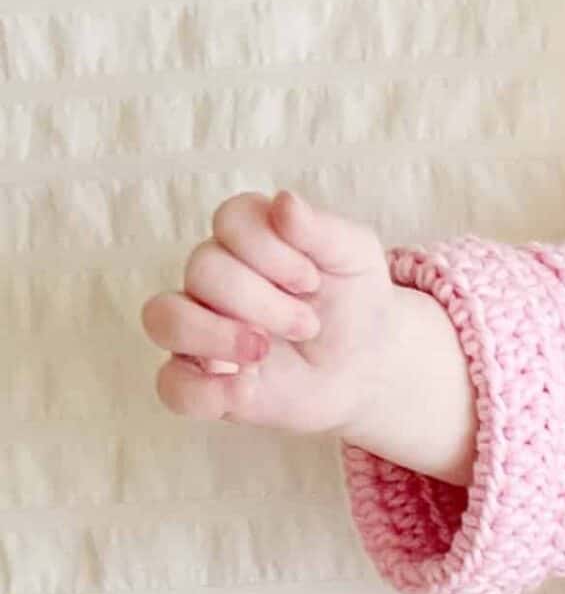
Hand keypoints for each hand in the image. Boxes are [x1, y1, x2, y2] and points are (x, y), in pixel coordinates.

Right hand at [143, 189, 404, 436]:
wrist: (371, 364)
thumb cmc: (356, 301)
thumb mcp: (354, 258)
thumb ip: (321, 229)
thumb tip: (284, 203)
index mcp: (244, 239)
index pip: (229, 221)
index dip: (270, 248)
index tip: (312, 278)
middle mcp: (210, 279)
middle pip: (202, 270)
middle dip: (263, 299)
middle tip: (309, 324)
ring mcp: (199, 330)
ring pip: (164, 318)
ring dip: (217, 334)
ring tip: (263, 352)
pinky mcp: (202, 381)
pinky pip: (172, 386)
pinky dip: (206, 391)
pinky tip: (248, 390)